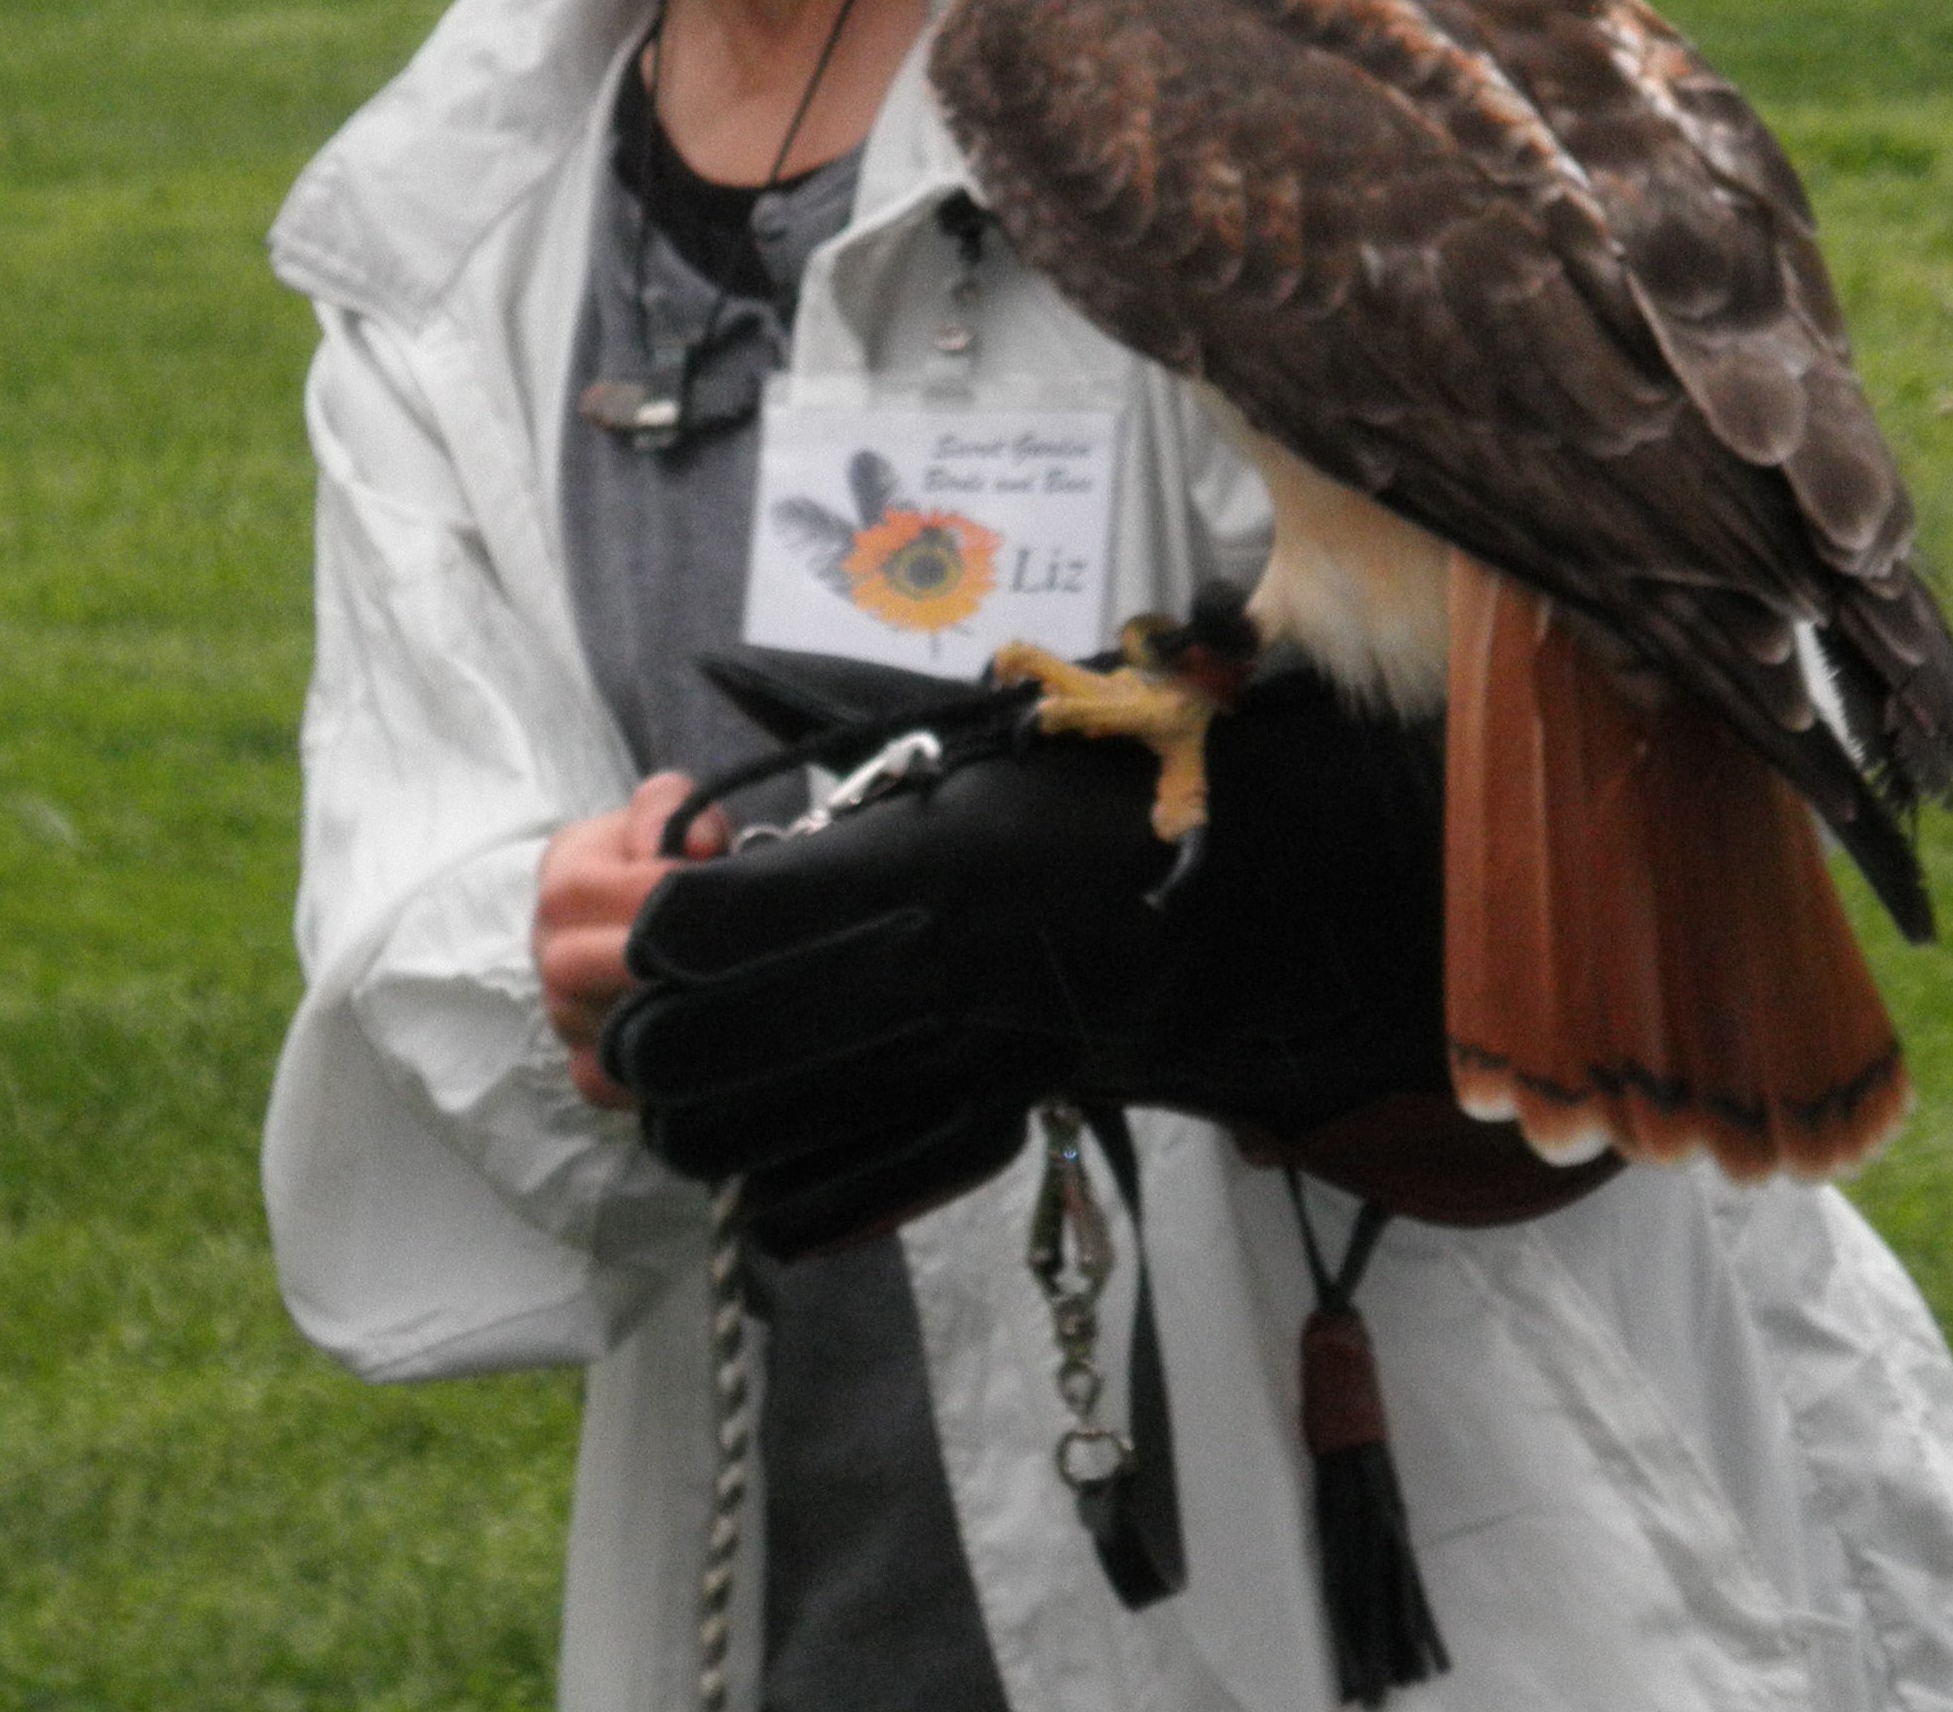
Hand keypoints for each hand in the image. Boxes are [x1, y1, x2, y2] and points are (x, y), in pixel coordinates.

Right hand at [534, 774, 726, 1105]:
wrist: (677, 915)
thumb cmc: (674, 858)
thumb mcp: (675, 812)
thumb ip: (671, 806)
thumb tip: (681, 847)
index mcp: (562, 873)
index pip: (579, 890)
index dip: (648, 892)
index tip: (704, 888)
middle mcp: (547, 944)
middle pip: (566, 968)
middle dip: (643, 961)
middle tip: (708, 954)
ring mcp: (561, 1011)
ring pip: (582, 1027)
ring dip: (649, 1013)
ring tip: (709, 992)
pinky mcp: (586, 1064)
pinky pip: (602, 1081)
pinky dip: (645, 1071)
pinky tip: (690, 1043)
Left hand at [600, 669, 1611, 1254]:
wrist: (1304, 898)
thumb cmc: (1150, 788)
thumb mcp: (1003, 750)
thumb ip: (872, 791)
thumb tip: (737, 818)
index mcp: (934, 870)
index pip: (702, 928)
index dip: (658, 920)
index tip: (673, 894)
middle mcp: (937, 985)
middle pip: (690, 1060)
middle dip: (648, 1029)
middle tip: (670, 987)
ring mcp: (965, 1075)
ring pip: (741, 1142)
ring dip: (701, 1102)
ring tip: (720, 1048)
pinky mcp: (997, 1128)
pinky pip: (828, 1202)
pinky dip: (781, 1175)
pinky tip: (795, 1116)